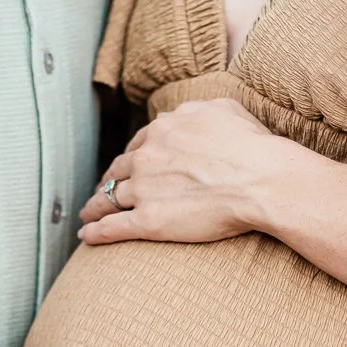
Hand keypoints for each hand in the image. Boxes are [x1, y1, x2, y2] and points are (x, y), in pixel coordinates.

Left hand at [79, 98, 291, 246]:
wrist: (260, 180)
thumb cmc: (251, 146)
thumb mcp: (224, 110)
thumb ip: (198, 110)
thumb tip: (186, 114)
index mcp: (164, 130)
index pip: (138, 144)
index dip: (130, 157)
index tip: (127, 167)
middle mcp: (147, 157)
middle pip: (118, 170)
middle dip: (108, 181)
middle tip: (102, 190)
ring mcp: (145, 189)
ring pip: (109, 198)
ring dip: (95, 206)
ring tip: (87, 215)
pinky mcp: (148, 221)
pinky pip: (112, 227)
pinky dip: (96, 232)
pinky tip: (86, 237)